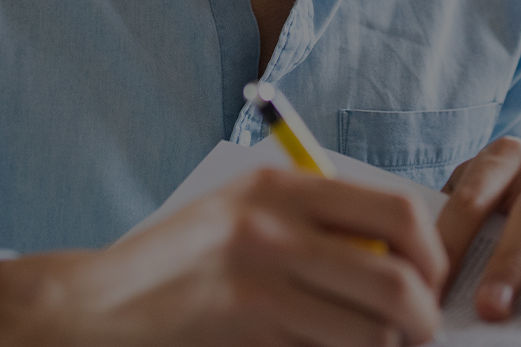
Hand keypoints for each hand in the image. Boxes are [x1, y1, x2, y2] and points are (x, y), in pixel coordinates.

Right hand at [0, 167, 448, 346]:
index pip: (398, 212)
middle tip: (417, 334)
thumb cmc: (171, 272)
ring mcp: (261, 277)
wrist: (89, 312)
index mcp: (281, 187)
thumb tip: (395, 258)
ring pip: (374, 328)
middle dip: (422, 315)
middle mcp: (276, 224)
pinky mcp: (248, 323)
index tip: (430, 283)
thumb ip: (308, 225)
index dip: (431, 255)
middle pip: (400, 275)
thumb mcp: (238, 219)